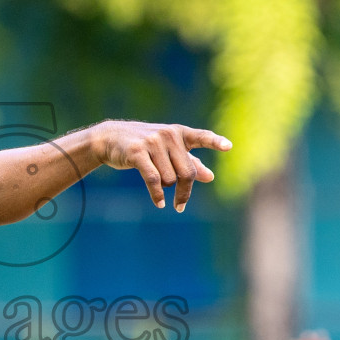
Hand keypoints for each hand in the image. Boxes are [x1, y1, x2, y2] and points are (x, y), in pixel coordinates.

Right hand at [86, 121, 232, 211]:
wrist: (110, 138)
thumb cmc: (143, 145)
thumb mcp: (168, 151)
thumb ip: (190, 162)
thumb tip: (210, 176)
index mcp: (179, 133)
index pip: (201, 137)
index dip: (215, 142)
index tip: (229, 146)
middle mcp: (168, 135)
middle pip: (187, 172)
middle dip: (185, 192)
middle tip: (180, 205)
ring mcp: (153, 142)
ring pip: (169, 179)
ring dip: (164, 188)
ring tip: (156, 184)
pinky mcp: (138, 153)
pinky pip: (154, 180)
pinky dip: (157, 195)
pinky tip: (159, 203)